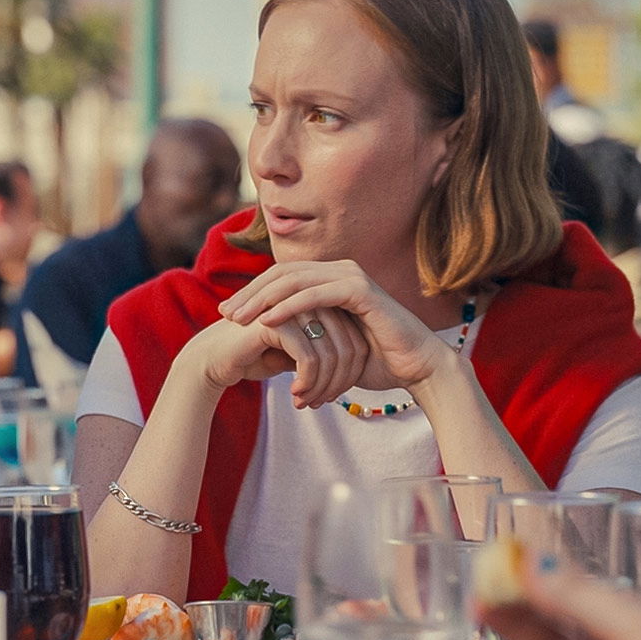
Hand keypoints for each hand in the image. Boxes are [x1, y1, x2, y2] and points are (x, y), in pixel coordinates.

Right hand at [186, 305, 368, 409]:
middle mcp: (307, 300)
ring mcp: (292, 308)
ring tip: (309, 402)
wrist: (212, 360)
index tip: (333, 396)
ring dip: (324, 385)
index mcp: (315, 303)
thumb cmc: (252, 357)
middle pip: (349, 344)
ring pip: (332, 353)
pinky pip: (310, 357)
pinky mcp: (276, 321)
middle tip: (322, 403)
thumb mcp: (295, 354)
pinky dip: (308, 382)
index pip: (354, 338)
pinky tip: (296, 394)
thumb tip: (353, 363)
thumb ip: (321, 351)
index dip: (350, 371)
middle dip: (339, 381)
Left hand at [219, 260, 458, 392]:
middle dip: (249, 294)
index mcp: (330, 279)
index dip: (251, 293)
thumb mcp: (327, 345)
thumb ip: (301, 334)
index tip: (226, 314)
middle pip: (281, 274)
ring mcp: (351, 277)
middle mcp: (339, 271)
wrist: (416, 368)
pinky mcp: (361, 290)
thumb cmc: (373, 360)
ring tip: (239, 318)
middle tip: (225, 314)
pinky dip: (289, 306)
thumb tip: (266, 340)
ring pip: (294, 281)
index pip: (280, 278)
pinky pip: (316, 294)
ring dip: (262, 299)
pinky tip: (267, 321)